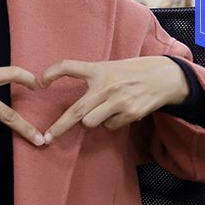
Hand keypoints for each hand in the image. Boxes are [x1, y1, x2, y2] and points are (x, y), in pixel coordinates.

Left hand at [41, 57, 188, 141]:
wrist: (163, 76)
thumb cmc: (131, 72)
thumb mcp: (110, 67)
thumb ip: (93, 79)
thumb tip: (74, 105)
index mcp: (99, 70)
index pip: (69, 66)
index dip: (53, 72)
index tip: (41, 82)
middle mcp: (106, 85)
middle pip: (76, 111)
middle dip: (60, 127)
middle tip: (47, 137)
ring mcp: (118, 101)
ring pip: (91, 122)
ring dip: (92, 120)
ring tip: (105, 109)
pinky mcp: (130, 113)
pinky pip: (110, 126)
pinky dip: (111, 122)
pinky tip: (122, 110)